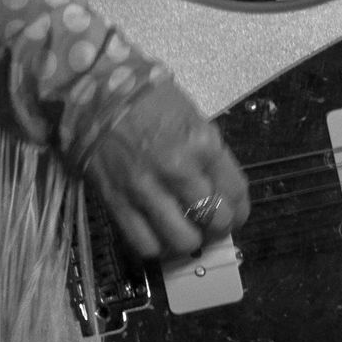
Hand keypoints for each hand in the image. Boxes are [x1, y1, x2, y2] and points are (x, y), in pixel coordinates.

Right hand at [83, 77, 249, 259]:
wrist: (102, 94)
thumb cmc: (152, 100)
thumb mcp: (194, 118)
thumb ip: (208, 155)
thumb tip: (221, 190)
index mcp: (202, 143)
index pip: (235, 191)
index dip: (240, 207)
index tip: (236, 212)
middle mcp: (179, 169)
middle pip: (214, 219)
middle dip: (219, 225)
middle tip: (214, 223)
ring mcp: (147, 190)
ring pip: (182, 240)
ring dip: (191, 241)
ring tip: (190, 233)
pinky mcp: (118, 203)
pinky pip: (144, 243)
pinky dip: (158, 247)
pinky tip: (161, 236)